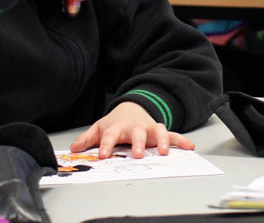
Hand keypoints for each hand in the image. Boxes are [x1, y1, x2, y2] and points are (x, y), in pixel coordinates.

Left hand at [70, 102, 194, 158]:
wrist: (131, 108)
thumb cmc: (115, 122)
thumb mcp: (99, 128)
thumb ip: (87, 139)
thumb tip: (74, 149)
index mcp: (117, 127)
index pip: (110, 135)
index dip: (106, 145)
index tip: (103, 155)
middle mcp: (134, 127)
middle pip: (136, 133)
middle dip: (138, 143)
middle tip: (137, 154)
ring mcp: (148, 128)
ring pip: (157, 131)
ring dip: (161, 140)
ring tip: (164, 152)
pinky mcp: (159, 131)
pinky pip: (172, 134)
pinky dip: (181, 140)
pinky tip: (189, 146)